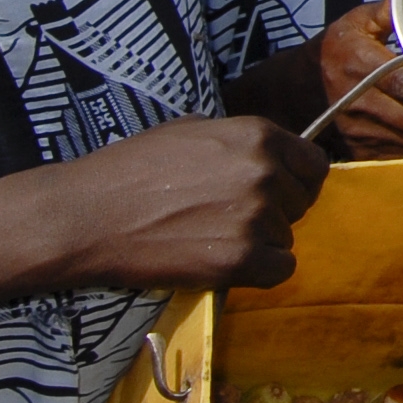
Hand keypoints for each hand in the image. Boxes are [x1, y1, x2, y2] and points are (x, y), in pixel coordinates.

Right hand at [28, 116, 327, 293]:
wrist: (88, 214)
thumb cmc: (132, 168)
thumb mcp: (193, 131)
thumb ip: (240, 143)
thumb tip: (272, 158)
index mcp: (257, 135)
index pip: (314, 163)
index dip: (297, 180)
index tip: (277, 192)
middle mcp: (265, 173)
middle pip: (300, 203)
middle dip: (274, 212)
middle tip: (227, 217)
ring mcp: (255, 217)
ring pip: (285, 237)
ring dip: (257, 242)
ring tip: (208, 236)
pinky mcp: (240, 260)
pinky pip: (279, 270)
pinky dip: (257, 271)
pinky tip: (221, 261)